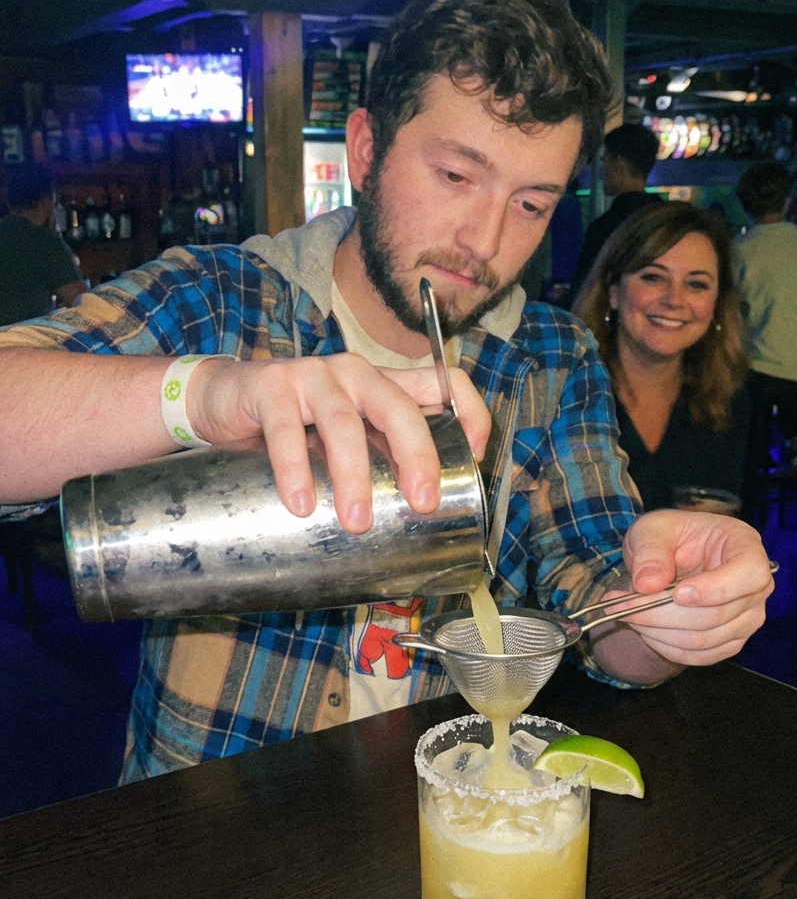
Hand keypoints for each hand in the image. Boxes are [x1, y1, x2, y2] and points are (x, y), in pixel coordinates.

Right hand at [189, 354, 490, 532]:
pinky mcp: (271, 387)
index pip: (445, 381)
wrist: (219, 400)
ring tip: (356, 521)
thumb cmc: (293, 427)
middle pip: (400, 407)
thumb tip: (412, 524)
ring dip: (354, 476)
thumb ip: (374, 460)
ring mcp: (313, 376)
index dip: (471, 413)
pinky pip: (286, 429)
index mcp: (383, 386)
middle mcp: (355, 374)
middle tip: (422, 503)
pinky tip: (301, 503)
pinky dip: (295, 469)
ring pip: (344, 423)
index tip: (476, 459)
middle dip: (417, 456)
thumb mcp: (342, 437)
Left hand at [604, 509, 773, 665]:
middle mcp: (756, 586)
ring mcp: (747, 618)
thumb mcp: (654, 528)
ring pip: (705, 639)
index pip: (750, 574)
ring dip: (658, 632)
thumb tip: (648, 584)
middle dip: (662, 614)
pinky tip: (645, 629)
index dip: (715, 589)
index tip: (677, 593)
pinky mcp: (731, 640)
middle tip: (621, 605)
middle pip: (718, 614)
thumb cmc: (671, 536)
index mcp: (746, 546)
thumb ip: (651, 551)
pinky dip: (666, 646)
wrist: (671, 556)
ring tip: (626, 613)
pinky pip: (700, 655)